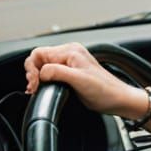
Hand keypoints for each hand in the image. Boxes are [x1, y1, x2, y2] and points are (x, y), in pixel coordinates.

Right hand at [23, 42, 145, 117]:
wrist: (119, 99)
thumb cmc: (106, 90)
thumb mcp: (79, 80)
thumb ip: (58, 72)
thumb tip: (41, 72)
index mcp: (71, 51)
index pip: (38, 53)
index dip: (32, 69)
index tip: (34, 83)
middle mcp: (70, 54)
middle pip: (39, 60)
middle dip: (33, 73)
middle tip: (34, 88)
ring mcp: (70, 63)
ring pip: (43, 67)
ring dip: (37, 78)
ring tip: (37, 89)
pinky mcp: (70, 73)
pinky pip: (50, 73)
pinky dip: (44, 80)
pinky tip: (44, 88)